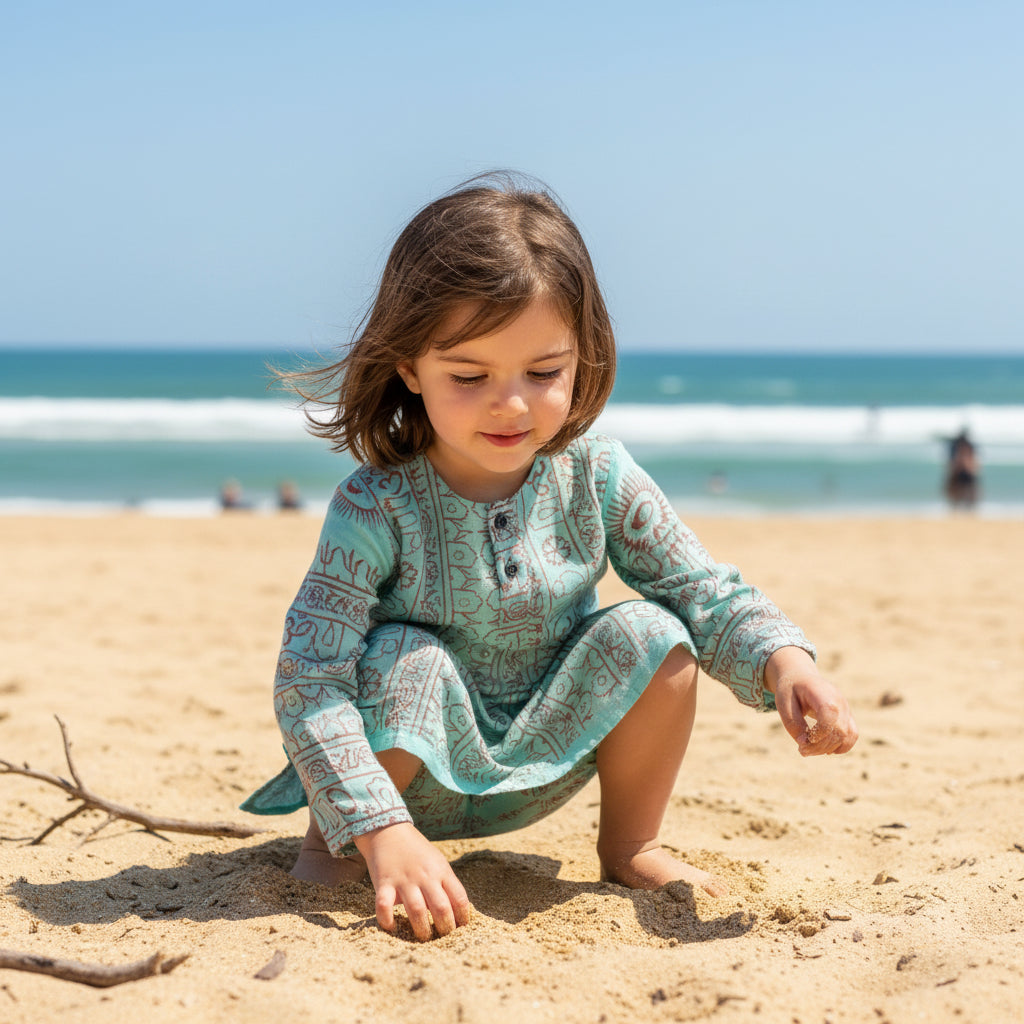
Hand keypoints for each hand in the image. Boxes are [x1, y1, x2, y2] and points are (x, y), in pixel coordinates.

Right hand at [354, 822, 472, 940]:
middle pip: (441, 908)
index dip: (463, 918)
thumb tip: (457, 912)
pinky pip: (384, 906)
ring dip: (422, 930)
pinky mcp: (384, 882)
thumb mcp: (437, 861)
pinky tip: (392, 927)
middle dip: (445, 929)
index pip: (460, 898)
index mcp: (441, 870)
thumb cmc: (416, 850)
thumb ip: (445, 883)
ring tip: (423, 938)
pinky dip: (387, 920)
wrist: (388, 830)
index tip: (461, 930)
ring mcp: (404, 879)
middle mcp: (425, 875)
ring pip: (417, 911)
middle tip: (443, 939)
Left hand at [765, 647, 858, 756]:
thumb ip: (793, 723)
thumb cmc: (791, 690)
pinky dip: (840, 746)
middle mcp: (839, 700)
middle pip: (839, 731)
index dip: (819, 733)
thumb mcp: (783, 703)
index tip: (804, 740)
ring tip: (809, 750)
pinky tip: (824, 749)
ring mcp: (846, 708)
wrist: (801, 678)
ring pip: (847, 736)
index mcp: (822, 692)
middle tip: (801, 750)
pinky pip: (852, 735)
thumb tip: (804, 744)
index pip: (830, 716)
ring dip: (828, 748)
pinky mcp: (847, 716)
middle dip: (820, 746)